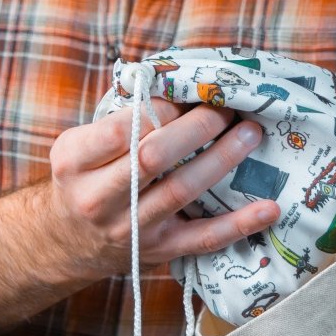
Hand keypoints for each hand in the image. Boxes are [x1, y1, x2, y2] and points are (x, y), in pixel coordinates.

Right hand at [42, 98, 280, 279]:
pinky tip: (269, 207)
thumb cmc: (84, 176)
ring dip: (222, 158)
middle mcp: (97, 198)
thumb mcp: (80, 144)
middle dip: (197, 127)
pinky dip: (240, 224)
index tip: (186, 94)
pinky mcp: (159, 251)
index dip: (160, 109)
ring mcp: (130, 229)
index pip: (121, 130)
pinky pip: (204, 238)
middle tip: (226, 106)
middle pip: (153, 157)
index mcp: (74, 162)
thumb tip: (180, 85)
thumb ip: (119, 119)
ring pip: (182, 190)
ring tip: (250, 133)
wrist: (66, 241)